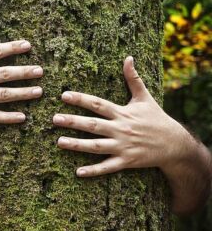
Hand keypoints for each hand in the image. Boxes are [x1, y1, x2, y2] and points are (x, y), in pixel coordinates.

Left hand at [53, 56, 189, 177]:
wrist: (174, 143)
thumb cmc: (156, 118)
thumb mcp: (145, 97)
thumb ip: (133, 79)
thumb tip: (128, 58)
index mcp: (122, 113)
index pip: (98, 104)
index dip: (81, 99)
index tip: (64, 95)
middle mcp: (121, 129)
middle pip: (93, 125)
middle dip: (73, 122)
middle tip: (54, 119)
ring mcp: (123, 146)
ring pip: (96, 146)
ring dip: (77, 145)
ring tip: (59, 142)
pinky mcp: (126, 161)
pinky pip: (107, 167)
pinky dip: (94, 170)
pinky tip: (78, 172)